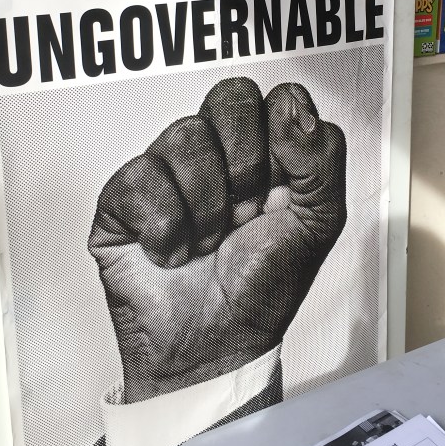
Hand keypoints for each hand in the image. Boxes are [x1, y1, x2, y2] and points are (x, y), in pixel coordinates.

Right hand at [88, 76, 346, 402]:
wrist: (213, 349)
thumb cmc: (262, 288)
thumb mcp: (318, 225)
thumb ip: (322, 159)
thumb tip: (293, 110)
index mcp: (266, 150)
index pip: (277, 96)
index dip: (282, 142)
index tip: (283, 192)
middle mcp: (216, 151)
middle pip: (231, 97)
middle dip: (245, 166)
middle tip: (245, 213)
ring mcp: (166, 169)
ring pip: (184, 135)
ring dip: (206, 207)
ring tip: (207, 243)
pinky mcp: (122, 197)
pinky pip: (139, 177)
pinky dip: (164, 228)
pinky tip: (171, 252)